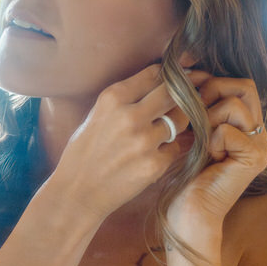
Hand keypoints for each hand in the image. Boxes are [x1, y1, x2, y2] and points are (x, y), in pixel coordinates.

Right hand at [51, 62, 207, 225]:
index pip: (154, 74)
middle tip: (189, 96)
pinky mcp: (154, 165)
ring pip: (180, 120)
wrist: (77, 191)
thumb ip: (125, 99)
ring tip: (165, 129)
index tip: (179, 78)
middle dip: (183, 93)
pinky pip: (175, 148)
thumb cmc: (84, 152)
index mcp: (112, 99)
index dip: (170, 75)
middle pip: (173, 92)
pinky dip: (168, 150)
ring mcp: (144, 141)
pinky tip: (152, 155)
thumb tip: (159, 82)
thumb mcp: (97, 115)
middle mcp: (130, 116)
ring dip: (177, 122)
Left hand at [166, 73, 266, 233]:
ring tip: (201, 142)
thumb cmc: (185, 173)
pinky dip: (210, 140)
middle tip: (195, 117)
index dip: (211, 82)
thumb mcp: (193, 130)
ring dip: (207, 119)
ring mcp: (260, 145)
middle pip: (244, 85)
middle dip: (212, 92)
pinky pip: (226, 128)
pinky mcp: (254, 158)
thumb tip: (190, 71)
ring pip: (234, 103)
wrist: (189, 211)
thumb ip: (201, 105)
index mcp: (246, 124)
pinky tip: (208, 158)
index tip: (188, 97)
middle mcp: (259, 132)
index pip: (239, 82)